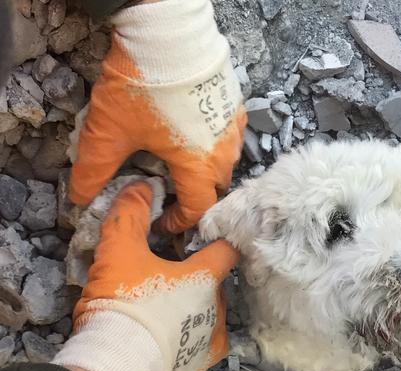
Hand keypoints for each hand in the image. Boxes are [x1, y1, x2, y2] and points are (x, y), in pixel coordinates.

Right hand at [53, 181, 238, 370]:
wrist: (117, 363)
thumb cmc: (125, 303)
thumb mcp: (119, 251)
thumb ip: (129, 215)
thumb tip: (141, 185)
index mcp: (205, 276)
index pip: (227, 249)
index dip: (218, 238)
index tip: (204, 236)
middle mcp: (217, 305)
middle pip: (215, 282)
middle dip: (197, 276)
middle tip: (169, 274)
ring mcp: (212, 336)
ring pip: (211, 312)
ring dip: (195, 306)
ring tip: (167, 306)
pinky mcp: (200, 363)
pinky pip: (205, 343)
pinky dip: (195, 335)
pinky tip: (178, 333)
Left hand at [69, 0, 246, 234]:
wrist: (167, 34)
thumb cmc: (143, 87)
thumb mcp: (109, 132)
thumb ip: (94, 171)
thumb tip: (81, 198)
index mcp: (199, 166)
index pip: (198, 209)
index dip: (179, 222)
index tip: (161, 221)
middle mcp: (224, 152)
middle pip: (215, 188)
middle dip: (194, 197)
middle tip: (170, 192)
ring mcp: (234, 127)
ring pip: (225, 162)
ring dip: (206, 170)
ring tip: (180, 161)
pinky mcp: (235, 104)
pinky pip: (230, 136)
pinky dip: (215, 143)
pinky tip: (194, 131)